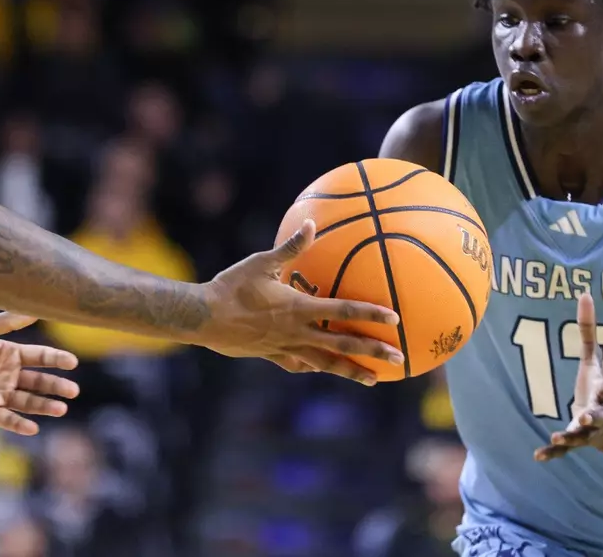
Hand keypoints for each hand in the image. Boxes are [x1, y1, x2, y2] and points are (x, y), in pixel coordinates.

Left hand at [0, 312, 79, 435]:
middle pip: (38, 381)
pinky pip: (7, 420)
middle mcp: (7, 375)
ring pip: (28, 402)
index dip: (55, 359)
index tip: (72, 362)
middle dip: (56, 385)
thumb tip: (33, 310)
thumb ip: (5, 323)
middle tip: (73, 390)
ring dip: (45, 406)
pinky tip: (33, 427)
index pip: (38, 356)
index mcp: (7, 353)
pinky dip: (20, 424)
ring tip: (61, 408)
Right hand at [197, 220, 403, 385]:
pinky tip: (321, 369)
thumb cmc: (231, 286)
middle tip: (398, 358)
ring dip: (351, 370)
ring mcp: (285, 348)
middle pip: (342, 345)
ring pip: (325, 363)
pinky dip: (314, 367)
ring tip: (372, 379)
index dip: (370, 315)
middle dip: (372, 351)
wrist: (204, 318)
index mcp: (299, 309)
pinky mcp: (272, 356)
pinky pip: (299, 364)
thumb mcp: (262, 262)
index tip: (395, 318)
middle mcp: (297, 332)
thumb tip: (310, 224)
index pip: (343, 312)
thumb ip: (290, 247)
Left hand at [535, 292, 602, 461]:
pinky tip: (537, 456)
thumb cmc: (598, 388)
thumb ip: (588, 330)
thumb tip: (584, 293)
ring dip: (570, 436)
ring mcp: (588, 431)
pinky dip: (552, 454)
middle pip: (598, 414)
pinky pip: (564, 451)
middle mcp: (599, 413)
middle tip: (586, 414)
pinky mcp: (576, 442)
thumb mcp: (593, 360)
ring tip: (558, 437)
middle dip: (594, 414)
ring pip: (581, 436)